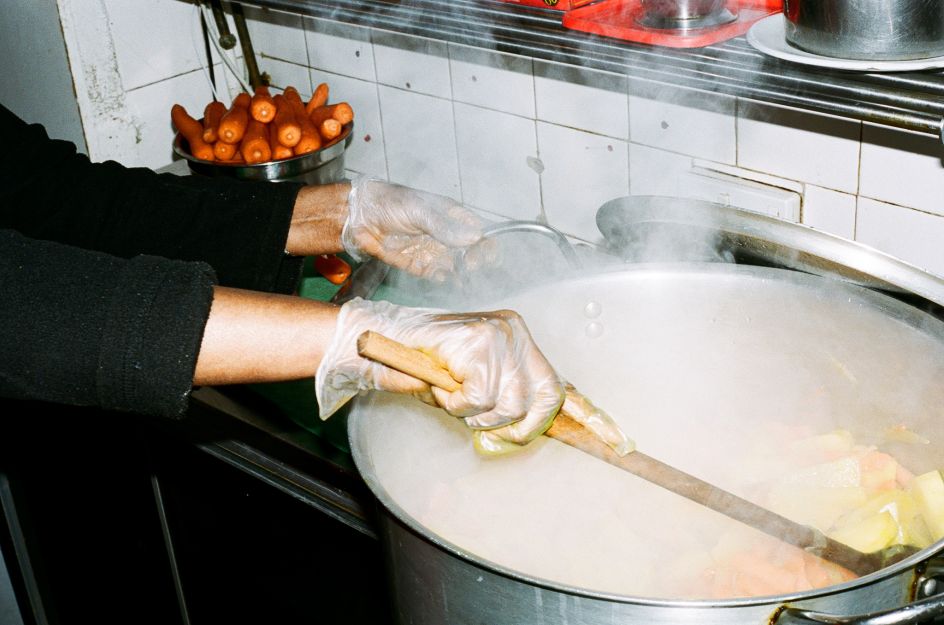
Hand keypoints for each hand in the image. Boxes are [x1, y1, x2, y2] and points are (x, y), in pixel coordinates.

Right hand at [315, 298, 564, 453]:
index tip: (520, 436)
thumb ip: (502, 394)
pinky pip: (477, 398)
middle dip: (503, 422)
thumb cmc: (424, 363)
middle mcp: (514, 331)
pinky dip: (453, 403)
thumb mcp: (473, 379)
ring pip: (504, 404)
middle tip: (471, 415)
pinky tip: (439, 384)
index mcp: (518, 337)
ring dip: (470, 411)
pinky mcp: (478, 343)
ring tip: (448, 392)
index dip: (541, 420)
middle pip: (534, 401)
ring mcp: (498, 334)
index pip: (553, 386)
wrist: (379, 339)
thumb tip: (528, 428)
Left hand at [342, 176, 486, 281]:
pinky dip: (442, 278)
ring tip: (461, 278)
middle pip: (471, 253)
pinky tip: (442, 276)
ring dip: (462, 275)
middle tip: (470, 266)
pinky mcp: (419, 265)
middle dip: (476, 261)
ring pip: (457, 267)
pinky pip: (437, 275)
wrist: (360, 218)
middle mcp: (446, 235)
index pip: (479, 231)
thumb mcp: (420, 210)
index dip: (487, 244)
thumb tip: (474, 237)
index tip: (487, 255)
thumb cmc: (390, 204)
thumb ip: (445, 226)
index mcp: (451, 216)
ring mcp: (433, 251)